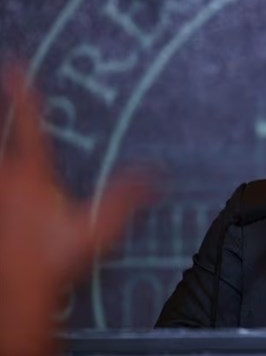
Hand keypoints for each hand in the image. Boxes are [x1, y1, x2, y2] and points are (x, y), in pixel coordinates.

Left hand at [0, 65, 150, 355]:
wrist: (17, 291)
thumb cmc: (54, 258)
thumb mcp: (98, 227)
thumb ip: (127, 197)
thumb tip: (158, 176)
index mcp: (32, 173)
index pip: (29, 123)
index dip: (22, 91)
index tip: (13, 64)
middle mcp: (4, 179)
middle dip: (0, 113)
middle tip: (1, 80)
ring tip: (2, 139)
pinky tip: (3, 188)